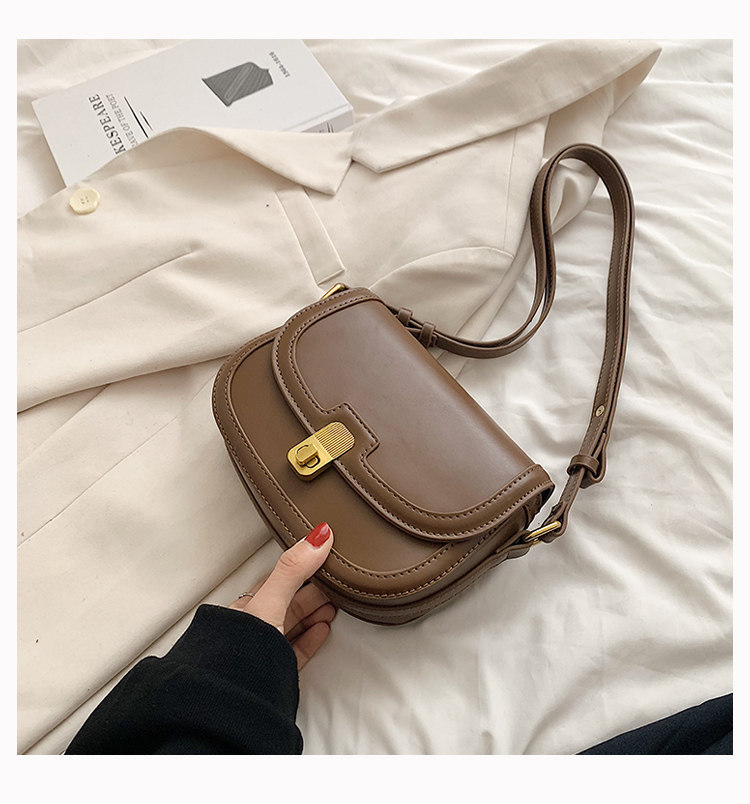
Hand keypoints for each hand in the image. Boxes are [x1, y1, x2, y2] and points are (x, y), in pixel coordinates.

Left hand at [228, 522, 335, 669]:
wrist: (233, 700)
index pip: (277, 580)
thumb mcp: (270, 601)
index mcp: (245, 607)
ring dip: (315, 613)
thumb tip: (319, 535)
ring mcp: (263, 651)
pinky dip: (312, 638)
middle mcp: (252, 628)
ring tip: (334, 605)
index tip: (325, 559)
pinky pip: (297, 650)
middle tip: (336, 583)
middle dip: (313, 592)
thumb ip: (293, 569)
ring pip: (294, 626)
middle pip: (288, 604)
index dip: (302, 569)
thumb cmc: (242, 648)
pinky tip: (323, 630)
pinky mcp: (275, 673)